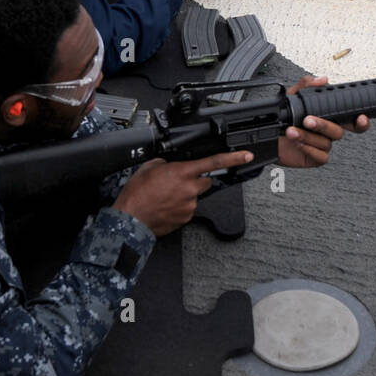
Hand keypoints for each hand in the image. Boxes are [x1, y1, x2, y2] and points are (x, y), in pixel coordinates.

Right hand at [112, 151, 253, 235]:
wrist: (130, 220)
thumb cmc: (136, 194)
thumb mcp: (149, 167)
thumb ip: (166, 162)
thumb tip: (171, 163)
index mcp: (182, 172)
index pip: (214, 162)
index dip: (233, 158)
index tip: (245, 155)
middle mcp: (189, 189)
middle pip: (206, 180)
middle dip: (196, 179)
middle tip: (178, 181)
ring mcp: (189, 206)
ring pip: (195, 195)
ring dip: (184, 194)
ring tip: (164, 196)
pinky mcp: (186, 218)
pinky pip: (188, 208)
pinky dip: (179, 206)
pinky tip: (165, 205)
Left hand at [278, 75, 368, 167]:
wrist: (267, 134)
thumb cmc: (283, 116)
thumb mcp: (292, 96)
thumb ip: (306, 85)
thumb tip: (322, 79)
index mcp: (328, 116)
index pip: (350, 119)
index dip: (360, 121)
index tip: (361, 117)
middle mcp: (327, 131)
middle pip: (338, 131)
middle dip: (324, 125)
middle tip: (308, 120)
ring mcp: (322, 145)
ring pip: (326, 143)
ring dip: (308, 136)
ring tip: (291, 130)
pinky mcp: (314, 158)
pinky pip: (321, 156)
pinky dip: (309, 149)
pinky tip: (298, 143)